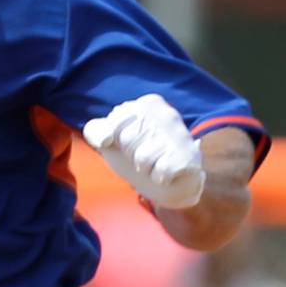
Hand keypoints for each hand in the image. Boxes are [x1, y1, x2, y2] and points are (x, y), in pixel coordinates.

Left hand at [82, 93, 205, 209]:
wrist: (173, 182)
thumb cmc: (140, 156)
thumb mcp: (112, 141)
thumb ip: (96, 131)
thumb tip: (106, 139)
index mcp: (146, 104)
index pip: (112, 124)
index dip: (116, 142)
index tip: (131, 144)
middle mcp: (166, 112)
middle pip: (126, 140)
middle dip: (130, 156)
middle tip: (145, 156)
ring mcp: (180, 133)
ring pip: (142, 158)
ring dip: (145, 169)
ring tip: (156, 164)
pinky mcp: (189, 155)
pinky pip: (160, 172)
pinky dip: (159, 178)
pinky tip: (167, 172)